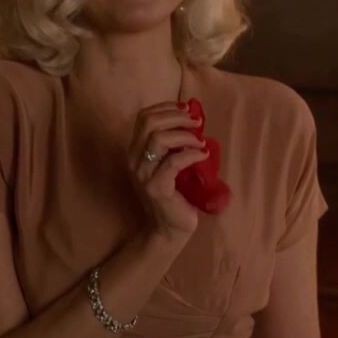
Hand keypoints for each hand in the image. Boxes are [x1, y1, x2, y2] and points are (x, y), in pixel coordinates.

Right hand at [127, 101, 208, 239]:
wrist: (170, 229)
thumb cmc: (175, 194)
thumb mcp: (170, 163)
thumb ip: (174, 143)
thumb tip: (192, 117)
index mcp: (135, 150)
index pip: (143, 117)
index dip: (165, 108)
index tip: (187, 107)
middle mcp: (134, 160)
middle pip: (149, 123)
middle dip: (177, 117)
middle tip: (197, 122)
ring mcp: (143, 175)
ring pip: (159, 140)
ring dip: (185, 136)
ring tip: (201, 141)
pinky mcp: (156, 188)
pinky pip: (174, 162)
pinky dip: (191, 154)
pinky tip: (203, 155)